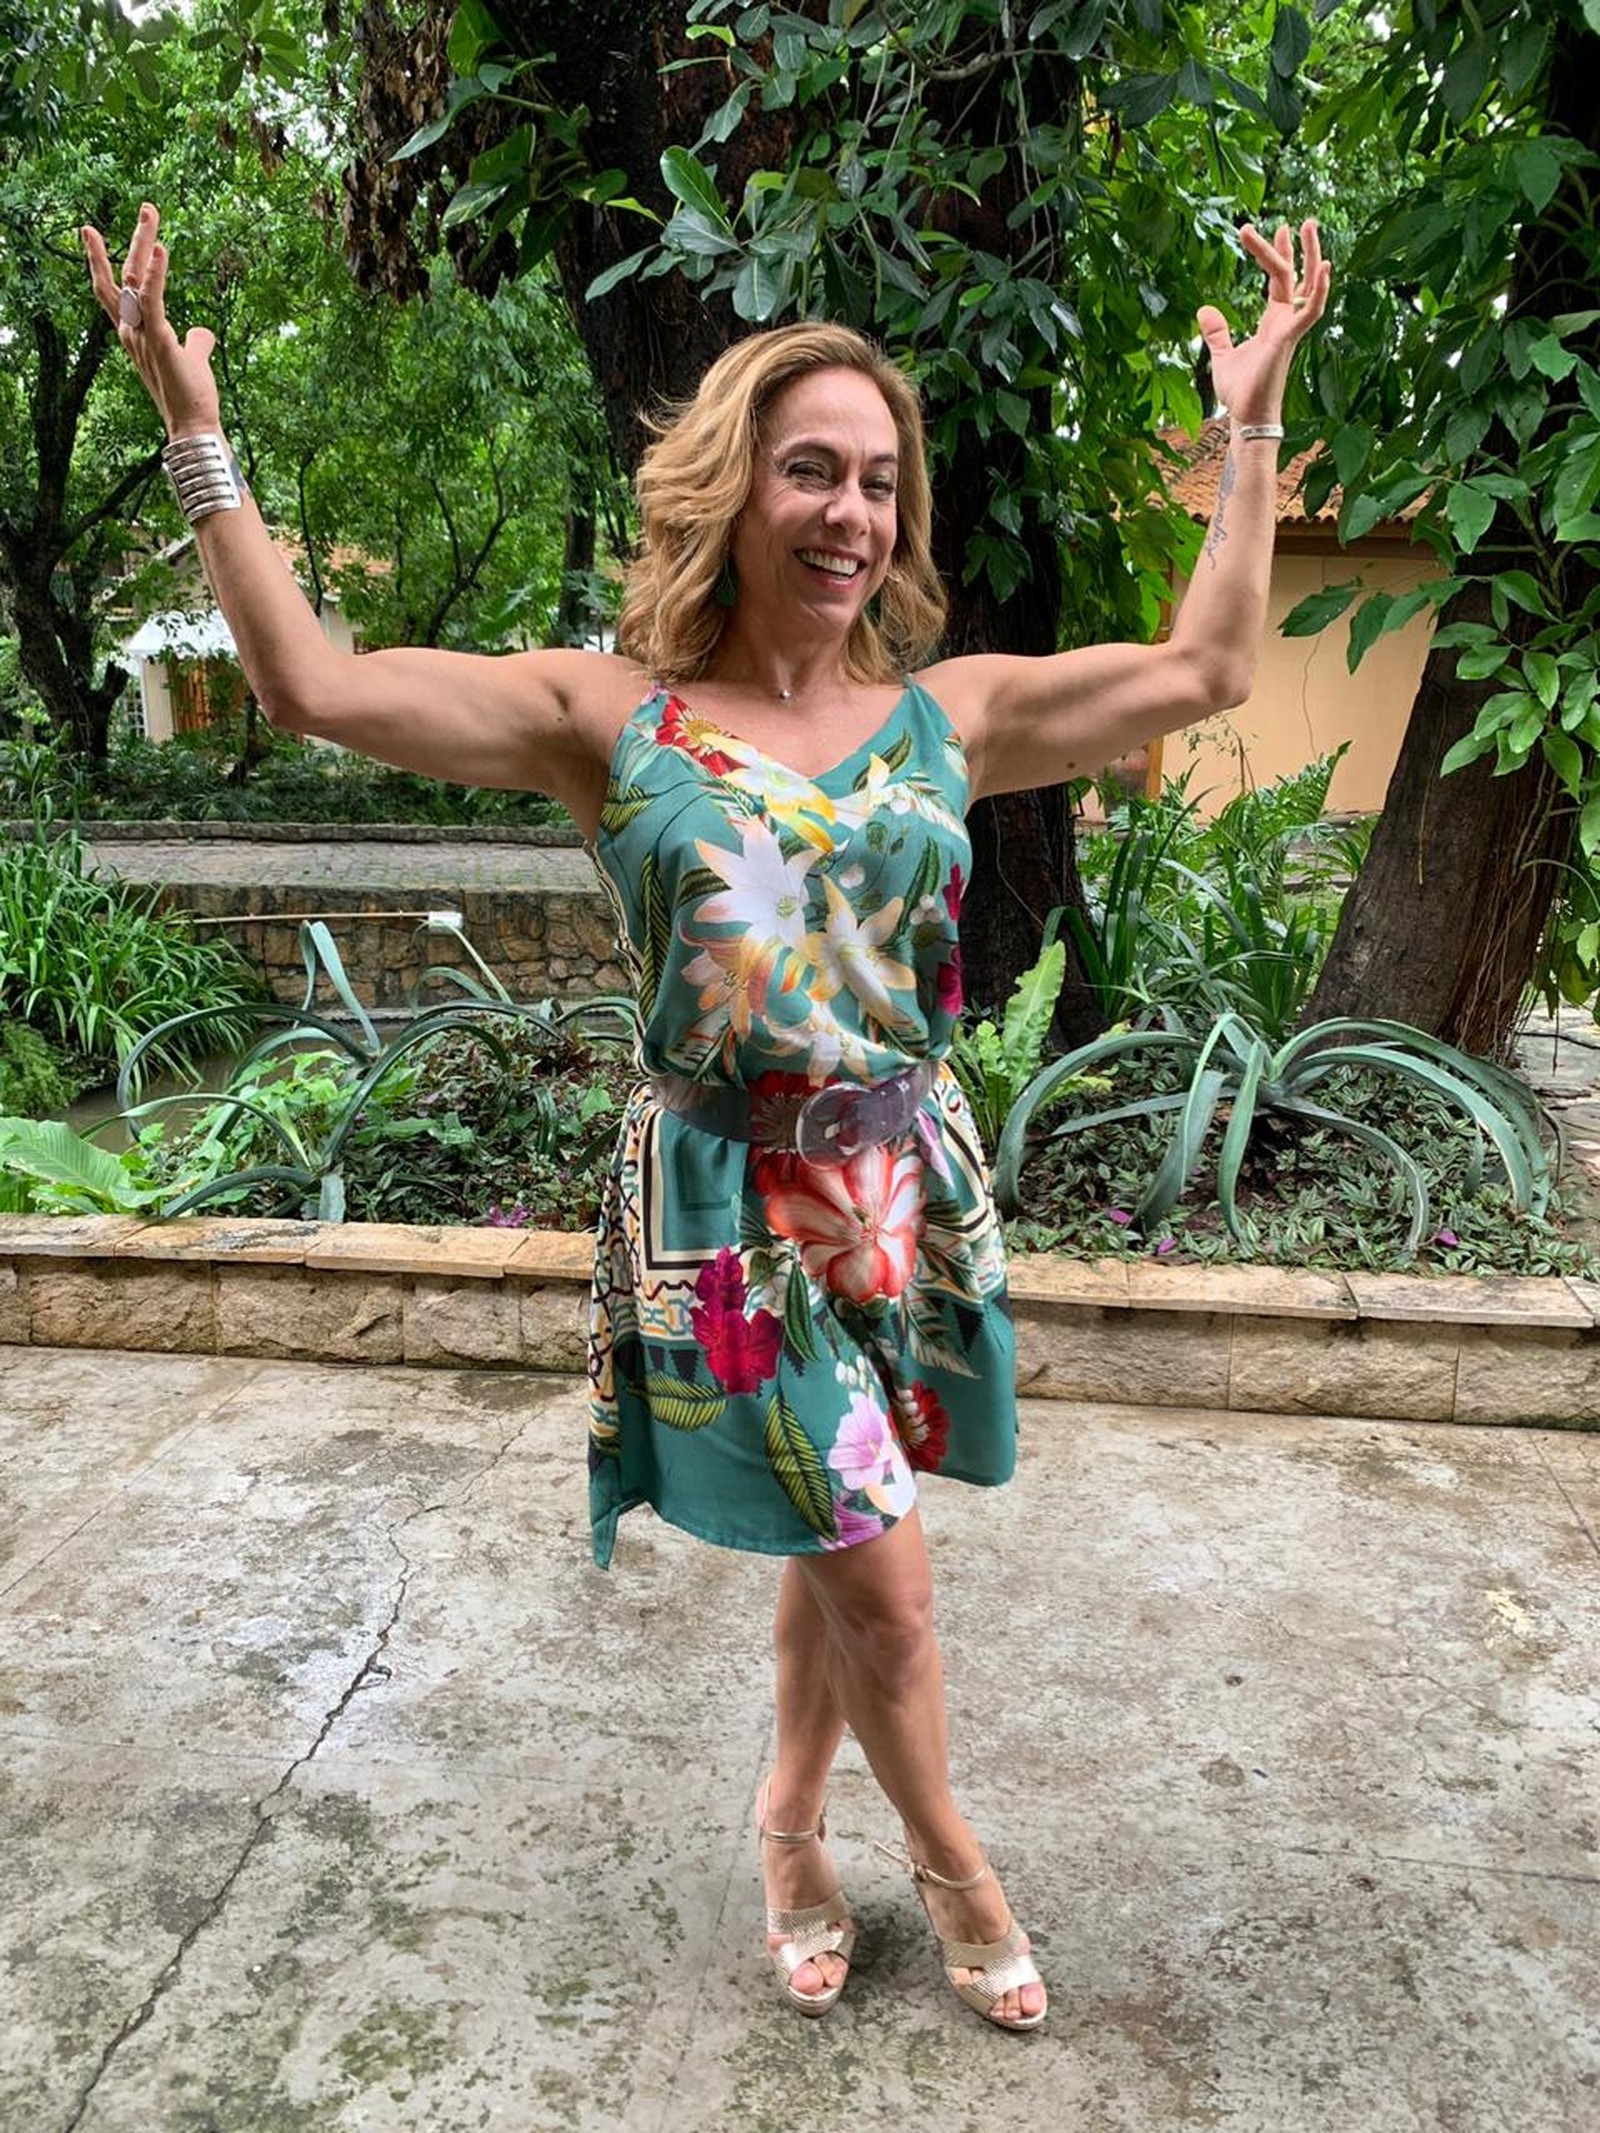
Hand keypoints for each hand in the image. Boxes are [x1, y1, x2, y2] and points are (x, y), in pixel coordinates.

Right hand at [82, 203, 222, 438]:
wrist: (193, 427)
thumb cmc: (190, 396)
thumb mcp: (191, 360)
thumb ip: (195, 343)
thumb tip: (203, 332)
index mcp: (134, 332)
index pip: (116, 289)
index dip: (105, 259)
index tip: (93, 231)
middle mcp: (131, 331)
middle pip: (122, 276)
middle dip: (132, 240)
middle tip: (147, 208)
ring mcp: (141, 336)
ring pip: (133, 281)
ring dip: (143, 245)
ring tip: (151, 214)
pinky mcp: (159, 342)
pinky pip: (152, 302)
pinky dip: (156, 274)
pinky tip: (162, 250)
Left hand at [1196, 220, 1329, 426]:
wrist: (1246, 416)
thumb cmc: (1240, 391)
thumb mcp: (1222, 355)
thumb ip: (1217, 332)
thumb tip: (1204, 309)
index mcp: (1273, 322)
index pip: (1280, 280)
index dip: (1278, 255)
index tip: (1277, 230)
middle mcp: (1286, 321)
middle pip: (1295, 276)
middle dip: (1297, 248)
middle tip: (1300, 219)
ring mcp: (1290, 329)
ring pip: (1307, 285)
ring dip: (1311, 256)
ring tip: (1310, 226)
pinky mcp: (1289, 340)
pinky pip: (1311, 311)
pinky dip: (1320, 289)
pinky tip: (1324, 267)